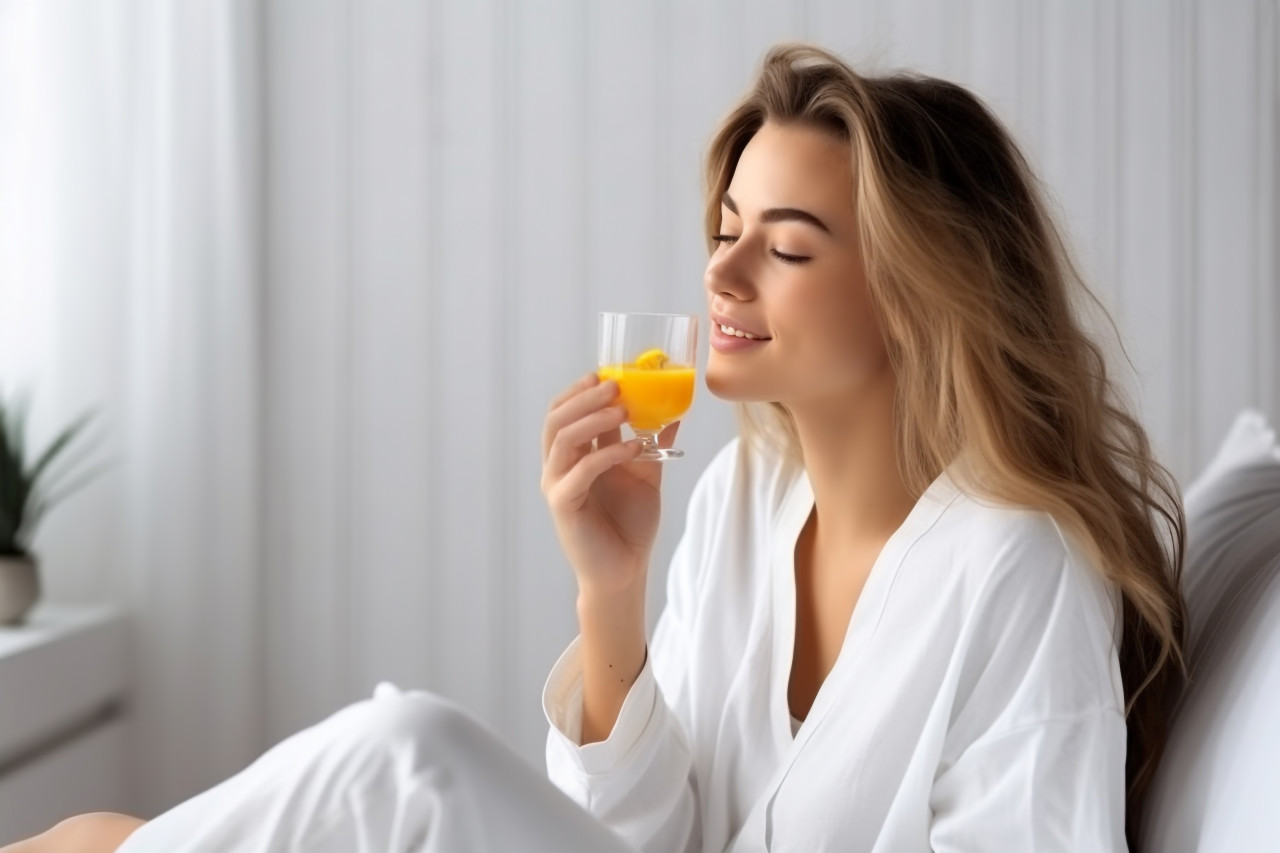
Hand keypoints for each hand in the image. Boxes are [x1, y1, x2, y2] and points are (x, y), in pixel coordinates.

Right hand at [541, 372, 679, 596]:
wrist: (625, 569)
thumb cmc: (629, 524)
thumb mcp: (645, 475)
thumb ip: (651, 445)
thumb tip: (672, 411)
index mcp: (573, 456)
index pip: (565, 412)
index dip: (581, 390)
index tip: (608, 373)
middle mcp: (559, 467)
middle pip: (557, 418)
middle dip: (584, 397)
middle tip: (615, 384)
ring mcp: (557, 485)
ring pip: (562, 439)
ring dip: (592, 418)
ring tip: (622, 408)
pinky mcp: (564, 505)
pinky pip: (580, 471)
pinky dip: (606, 454)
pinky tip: (632, 447)